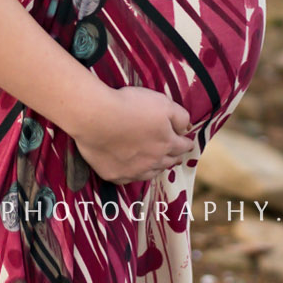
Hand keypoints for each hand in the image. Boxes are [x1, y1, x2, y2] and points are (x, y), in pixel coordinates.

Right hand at [65, 80, 195, 187]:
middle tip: (175, 155)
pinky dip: (132, 174)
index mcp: (167, 143)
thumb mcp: (163, 103)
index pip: (184, 146)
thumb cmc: (129, 106)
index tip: (187, 141)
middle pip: (169, 162)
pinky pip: (128, 179)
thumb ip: (180, 116)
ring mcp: (133, 170)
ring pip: (150, 173)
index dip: (186, 142)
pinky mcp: (114, 174)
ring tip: (156, 165)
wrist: (95, 117)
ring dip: (155, 168)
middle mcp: (153, 161)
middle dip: (173, 157)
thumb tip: (186, 128)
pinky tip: (132, 171)